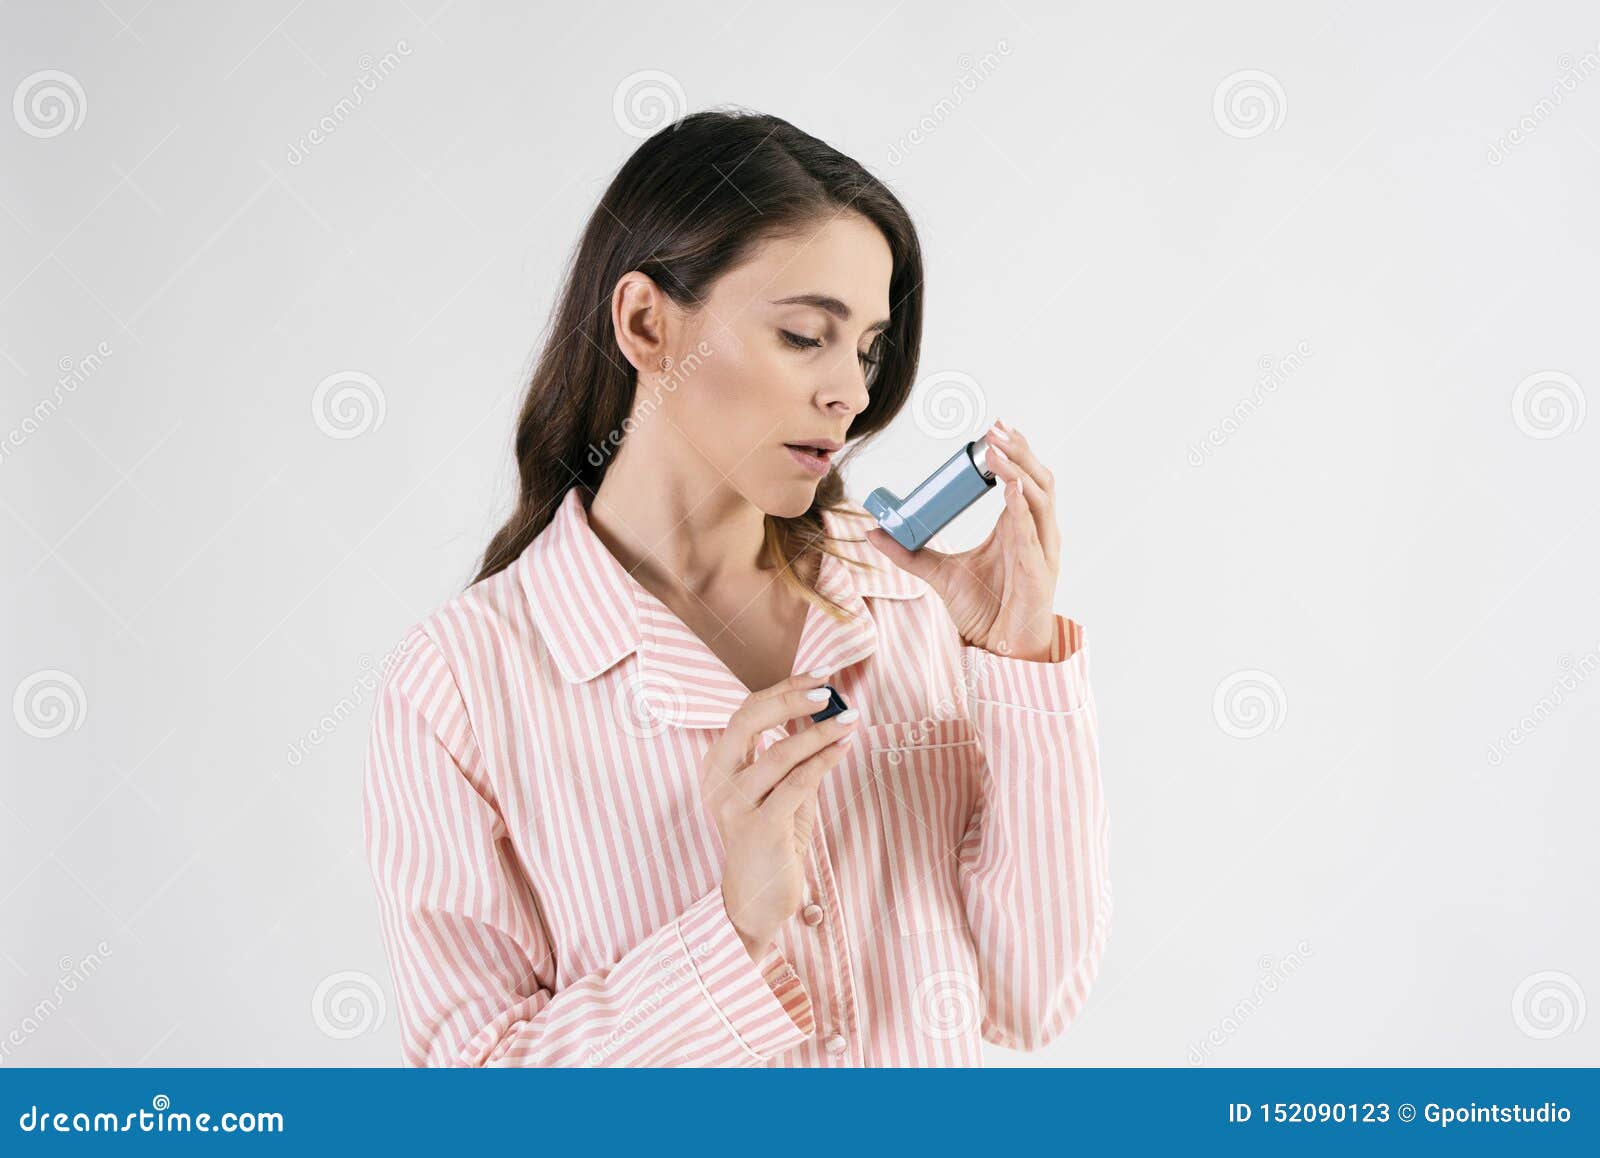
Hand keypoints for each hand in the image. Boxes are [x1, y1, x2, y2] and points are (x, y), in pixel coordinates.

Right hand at [698, 671, 859, 958]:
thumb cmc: (774, 840)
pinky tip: (844, 748)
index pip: (746, 712)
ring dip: (819, 733)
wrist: (757, 901)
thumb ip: (795, 756)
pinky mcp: (759, 828)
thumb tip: (829, 713)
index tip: (819, 676)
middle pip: (749, 720)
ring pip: (778, 753)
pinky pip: (795, 784)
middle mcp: (718, 781)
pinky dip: (823, 762)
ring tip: (850, 720)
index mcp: (718, 765)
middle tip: (828, 690)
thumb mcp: (782, 790)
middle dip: (791, 699)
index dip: (782, 689)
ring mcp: (734, 805)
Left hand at [866, 419, 1060, 661]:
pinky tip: (1010, 488)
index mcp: (1018, 527)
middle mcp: (1036, 533)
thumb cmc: (984, 610)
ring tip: (998, 449)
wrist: (1000, 649)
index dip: (1011, 453)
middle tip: (995, 428)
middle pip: (1037, 479)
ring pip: (1041, 499)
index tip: (990, 432)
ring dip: (1021, 470)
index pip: (1021, 479)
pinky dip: (1021, 508)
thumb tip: (873, 532)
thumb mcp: (939, 574)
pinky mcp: (1039, 572)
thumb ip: (909, 553)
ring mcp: (1042, 551)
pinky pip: (1033, 535)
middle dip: (1019, 451)